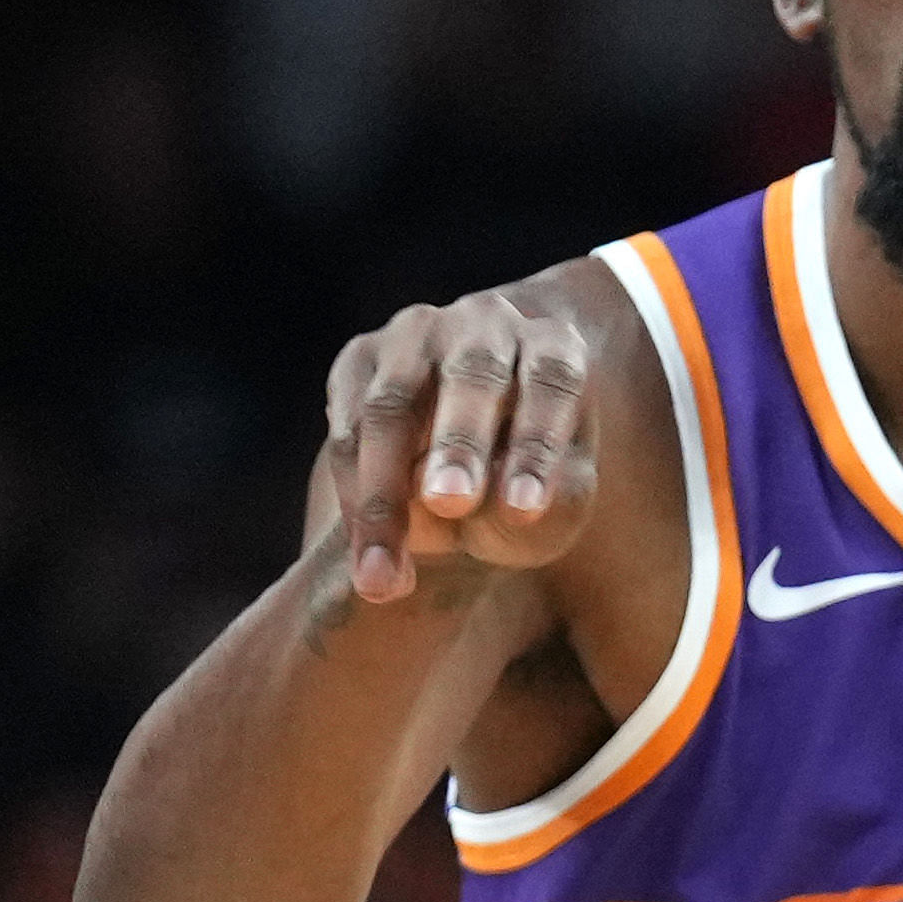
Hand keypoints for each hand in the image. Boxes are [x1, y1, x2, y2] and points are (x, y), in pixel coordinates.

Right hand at [322, 286, 600, 607]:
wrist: (459, 479)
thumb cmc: (521, 490)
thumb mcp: (556, 509)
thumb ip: (549, 504)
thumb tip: (497, 496)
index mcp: (552, 346)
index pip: (551, 382)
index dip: (538, 443)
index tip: (525, 510)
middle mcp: (484, 325)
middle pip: (473, 375)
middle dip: (459, 442)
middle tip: (451, 503)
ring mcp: (413, 337)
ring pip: (389, 407)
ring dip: (383, 494)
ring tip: (385, 577)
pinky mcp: (357, 364)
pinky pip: (346, 432)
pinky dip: (354, 500)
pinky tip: (369, 563)